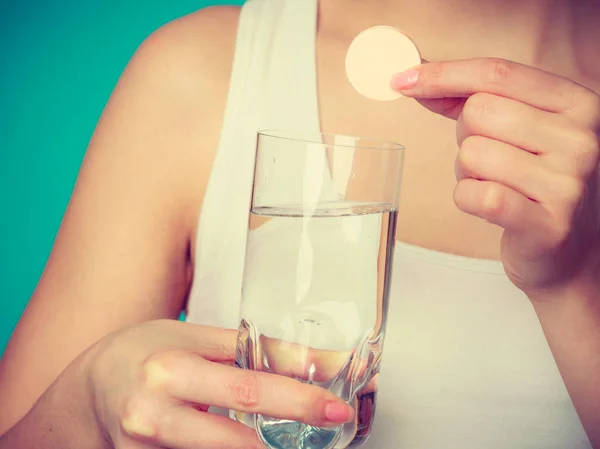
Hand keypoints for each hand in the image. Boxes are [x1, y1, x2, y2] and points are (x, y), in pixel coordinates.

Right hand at [86, 320, 354, 448]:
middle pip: (236, 441)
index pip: (246, 388)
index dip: (296, 399)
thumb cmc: (143, 354)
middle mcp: (153, 417)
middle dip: (286, 439)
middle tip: (327, 425)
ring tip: (284, 439)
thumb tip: (305, 357)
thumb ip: (245, 348)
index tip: (334, 406)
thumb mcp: (190, 338)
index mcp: (169, 371)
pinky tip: (248, 442)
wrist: (88, 391)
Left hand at [392, 58, 599, 295]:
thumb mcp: (518, 129)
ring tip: (496, 185)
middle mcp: (581, 138)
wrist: (570, 248)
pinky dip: (467, 199)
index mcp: (577, 103)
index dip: (442, 74)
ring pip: (471, 154)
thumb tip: (413, 78)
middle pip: (478, 112)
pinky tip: (491, 207)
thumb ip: (470, 98)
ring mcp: (568, 183)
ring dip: (468, 172)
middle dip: (466, 136)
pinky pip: (474, 195)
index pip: (497, 72)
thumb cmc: (534, 180)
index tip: (403, 81)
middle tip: (489, 159)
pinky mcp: (547, 224)